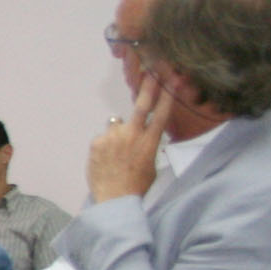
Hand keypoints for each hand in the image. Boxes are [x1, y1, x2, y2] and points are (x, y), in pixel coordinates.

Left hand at [86, 79, 170, 202]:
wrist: (114, 198)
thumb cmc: (136, 184)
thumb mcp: (150, 164)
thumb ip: (146, 145)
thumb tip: (141, 135)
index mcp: (150, 141)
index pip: (162, 113)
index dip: (168, 95)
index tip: (173, 79)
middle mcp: (133, 134)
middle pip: (141, 106)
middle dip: (148, 87)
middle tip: (152, 71)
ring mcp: (113, 136)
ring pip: (116, 127)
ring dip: (117, 135)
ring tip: (116, 156)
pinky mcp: (97, 141)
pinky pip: (103, 138)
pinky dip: (104, 145)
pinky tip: (106, 159)